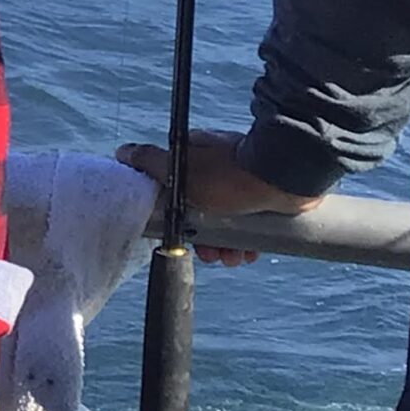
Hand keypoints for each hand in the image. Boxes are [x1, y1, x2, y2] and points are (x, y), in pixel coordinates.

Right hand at [116, 129, 318, 266]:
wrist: (287, 177)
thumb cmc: (228, 174)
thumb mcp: (181, 169)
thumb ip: (150, 162)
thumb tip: (122, 153)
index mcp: (194, 157)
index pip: (173, 189)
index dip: (173, 216)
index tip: (180, 233)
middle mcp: (216, 169)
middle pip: (199, 212)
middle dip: (203, 239)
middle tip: (211, 254)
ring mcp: (242, 185)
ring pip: (226, 223)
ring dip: (227, 246)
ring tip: (233, 258)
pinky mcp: (263, 200)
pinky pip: (249, 226)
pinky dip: (247, 242)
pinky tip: (249, 253)